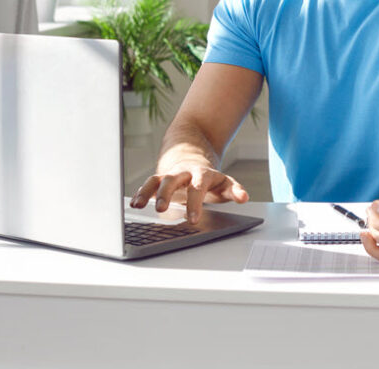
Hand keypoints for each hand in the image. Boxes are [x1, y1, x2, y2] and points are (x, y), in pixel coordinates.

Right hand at [129, 162, 248, 223]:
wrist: (193, 159)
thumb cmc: (210, 179)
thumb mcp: (224, 183)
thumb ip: (234, 190)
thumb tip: (244, 197)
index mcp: (201, 174)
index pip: (198, 187)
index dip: (195, 203)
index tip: (192, 220)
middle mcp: (183, 172)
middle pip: (173, 179)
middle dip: (166, 193)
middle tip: (162, 210)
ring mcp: (169, 175)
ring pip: (156, 180)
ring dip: (147, 192)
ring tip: (139, 206)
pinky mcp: (158, 179)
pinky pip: (148, 184)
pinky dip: (140, 193)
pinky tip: (134, 204)